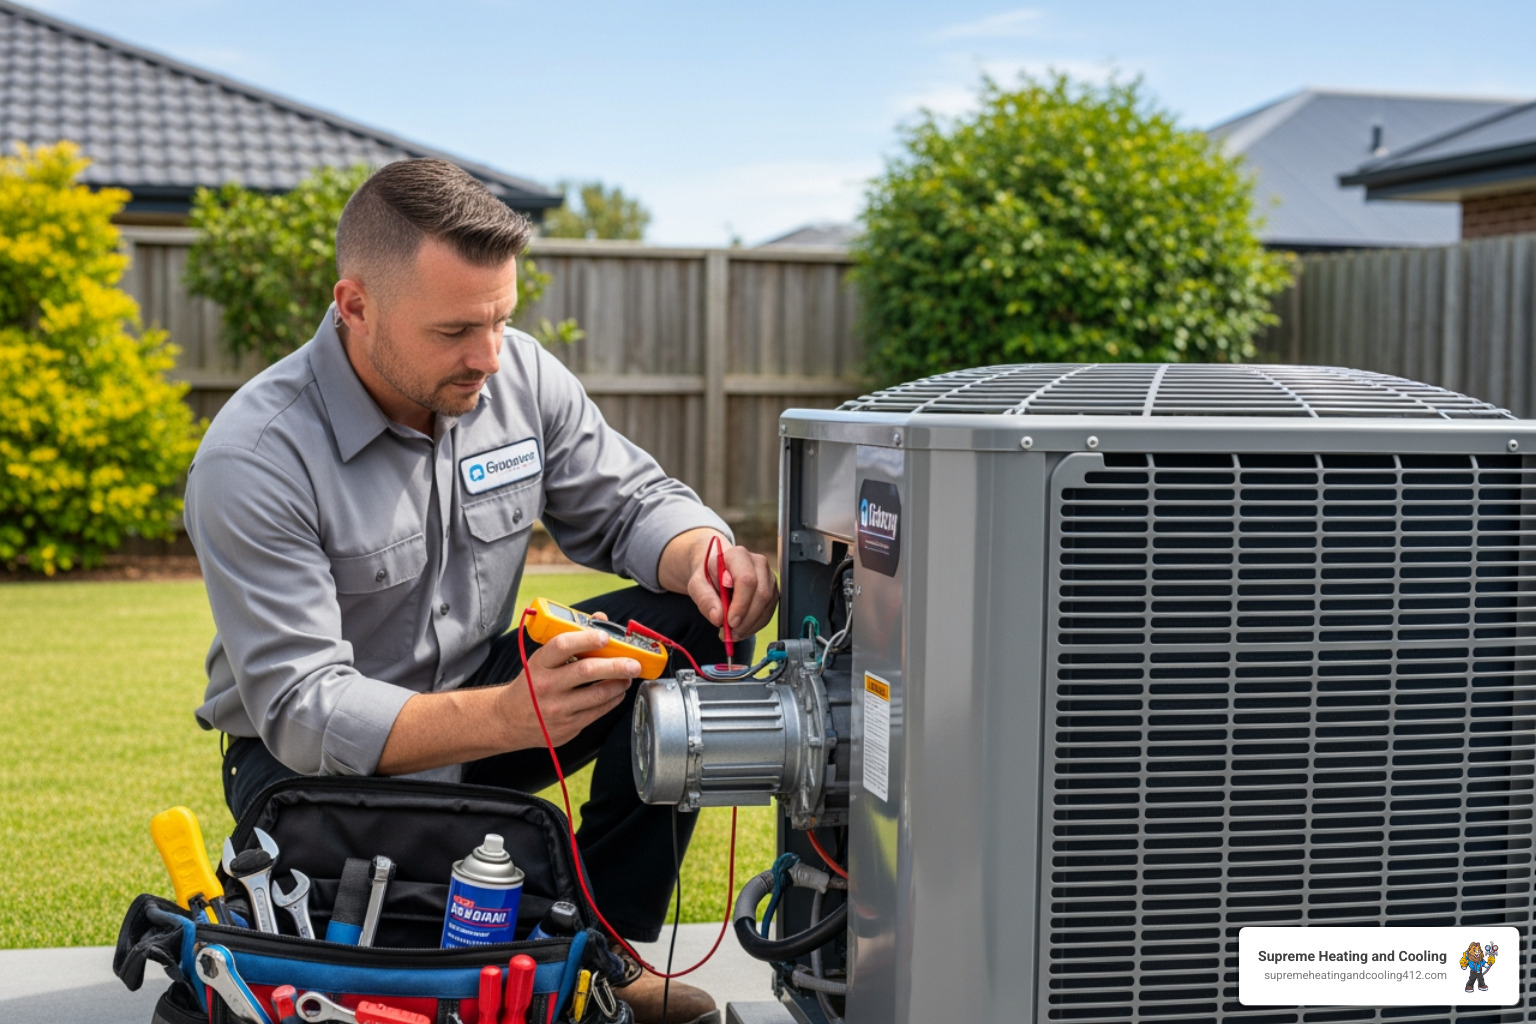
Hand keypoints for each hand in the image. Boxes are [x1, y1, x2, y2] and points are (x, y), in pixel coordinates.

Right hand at [500, 624, 639, 748]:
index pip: (562, 646)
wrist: (508, 719)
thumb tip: (601, 620)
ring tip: (628, 676)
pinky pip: (597, 712)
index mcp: (539, 665)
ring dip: (619, 684)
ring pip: (597, 695)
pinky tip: (617, 692)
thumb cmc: (532, 684)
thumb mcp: (542, 660)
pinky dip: (613, 700)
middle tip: (634, 663)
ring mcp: (557, 709)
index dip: (586, 639)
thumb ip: (571, 640)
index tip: (605, 637)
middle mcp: (546, 686)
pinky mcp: (567, 727)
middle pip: (586, 671)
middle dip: (616, 666)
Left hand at [686, 535, 777, 641]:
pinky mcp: (773, 590)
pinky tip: (742, 629)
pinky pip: (769, 612)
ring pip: (767, 605)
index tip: (730, 622)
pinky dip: (755, 625)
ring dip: (751, 625)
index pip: (747, 580)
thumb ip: (705, 599)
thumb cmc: (708, 575)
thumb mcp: (697, 585)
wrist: (717, 570)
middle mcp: (758, 563)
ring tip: (733, 633)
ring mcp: (768, 577)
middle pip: (761, 594)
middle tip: (731, 633)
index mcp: (738, 555)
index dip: (741, 604)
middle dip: (747, 619)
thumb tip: (718, 617)